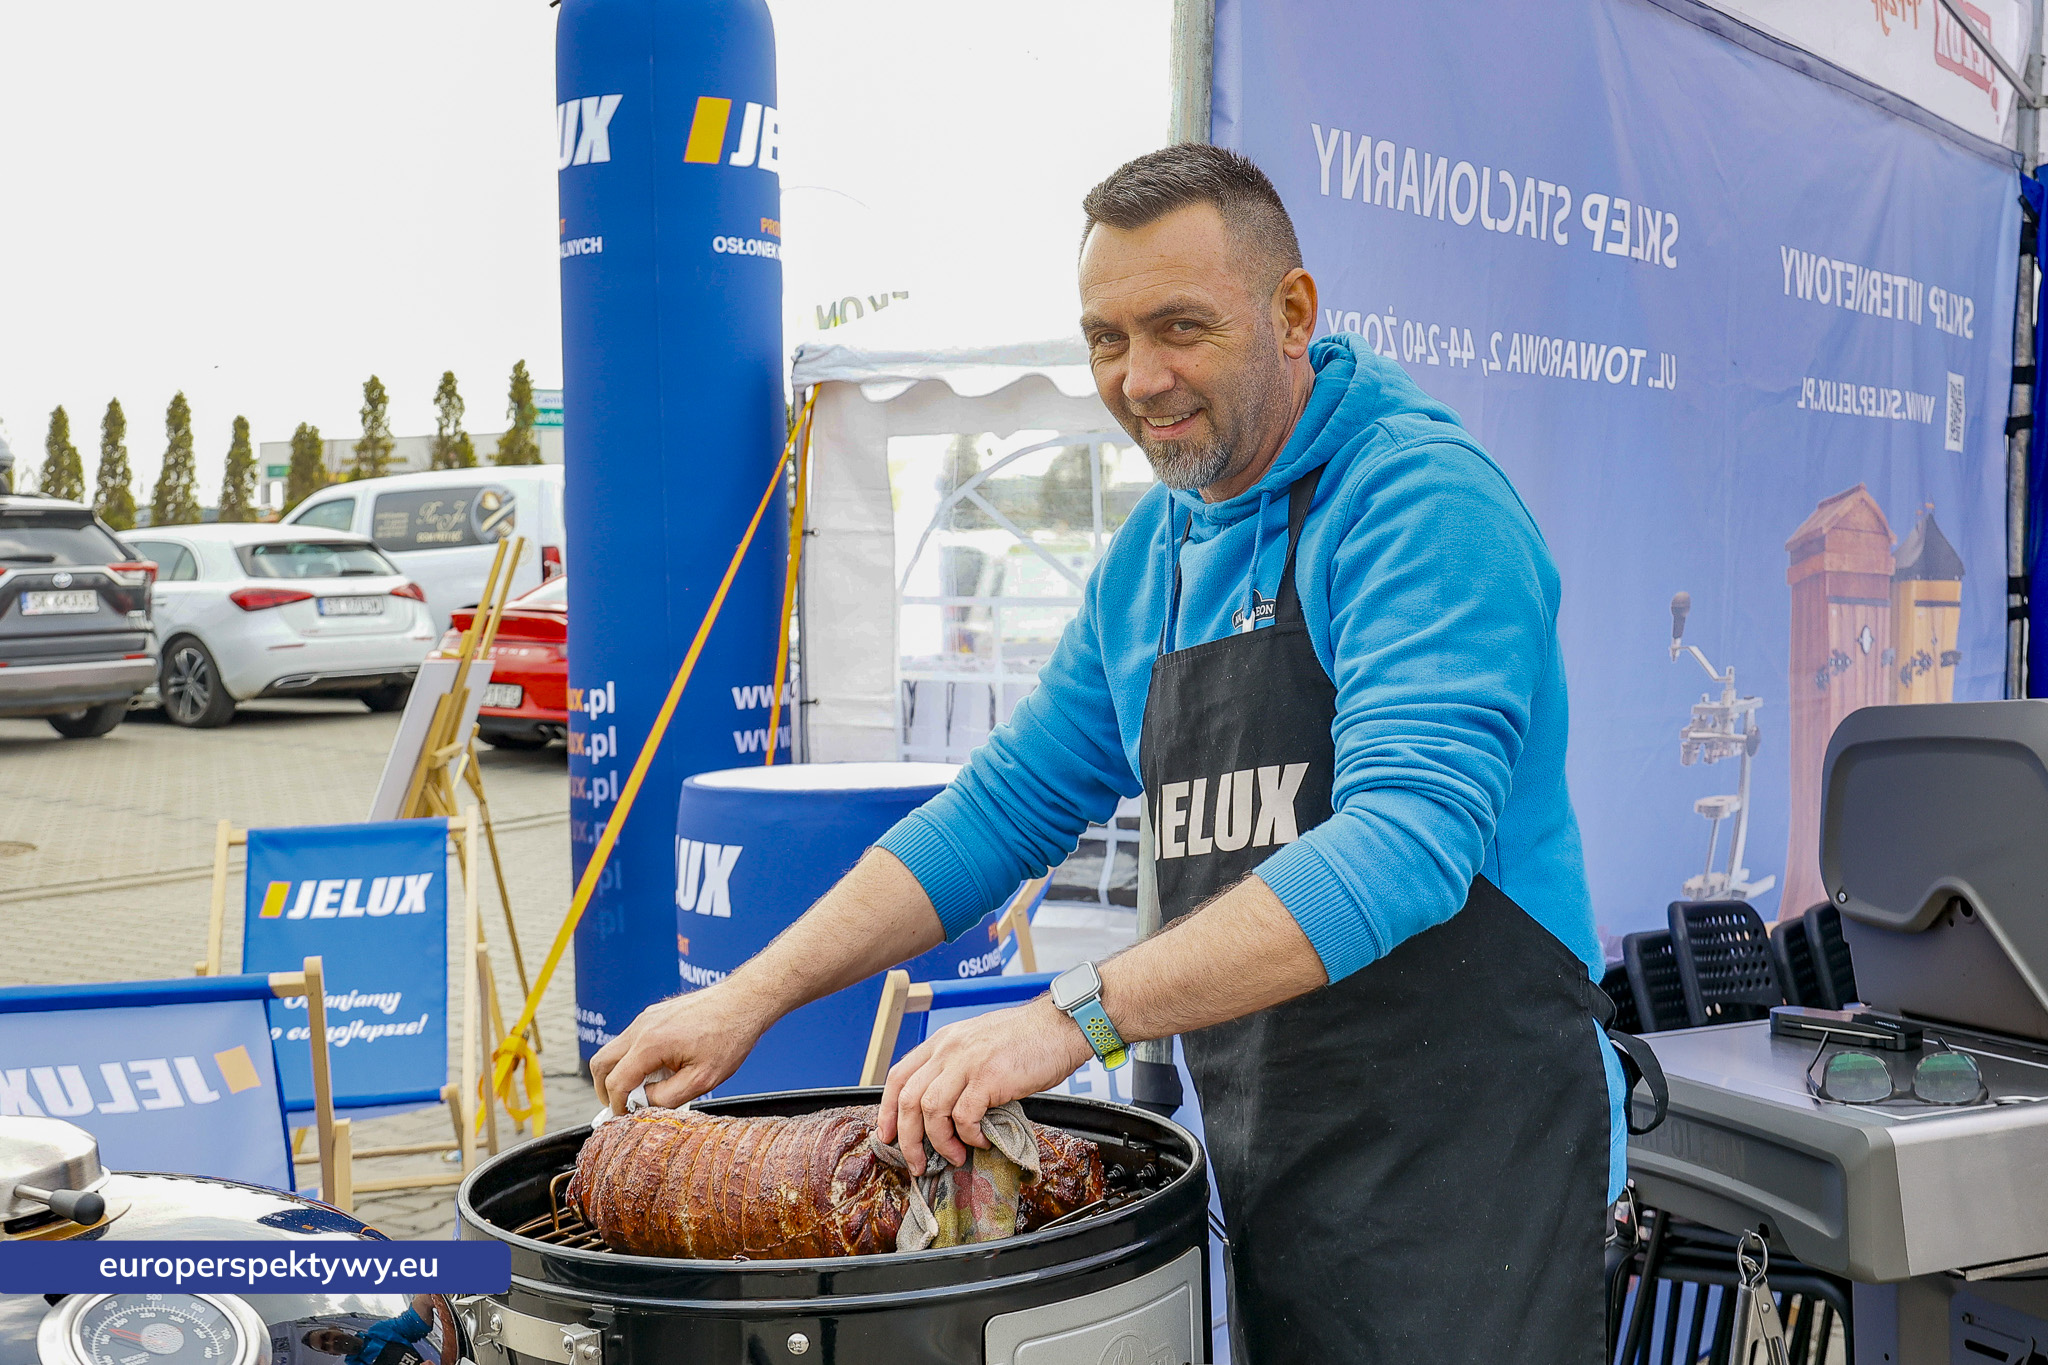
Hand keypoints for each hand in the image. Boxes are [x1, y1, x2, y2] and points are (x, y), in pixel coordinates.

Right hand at [590, 983, 771, 1112]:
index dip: (618, 1107)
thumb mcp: (702, 1080)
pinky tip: (657, 1071)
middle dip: (605, 1090)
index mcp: (650, 1044)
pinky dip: (632, 1059)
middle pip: (600, 1063)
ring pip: (613, 1050)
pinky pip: (630, 1040)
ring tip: (644, 1091)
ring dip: (619, 1073)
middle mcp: (641, 1027)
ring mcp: (646, 1018)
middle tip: (621, 1107)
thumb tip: (643, 1104)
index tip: (626, 1119)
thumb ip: (667, 1097)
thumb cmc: (728, 1037)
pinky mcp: (653, 1015)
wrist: (744, 1002)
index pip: (616, 1082)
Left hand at [877, 996, 1091, 1173]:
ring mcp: (967, 1062)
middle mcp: (949, 1049)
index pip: (898, 1075)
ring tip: (955, 1154)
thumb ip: (957, 1067)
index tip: (887, 1135)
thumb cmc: (1026, 1039)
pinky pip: (965, 1116)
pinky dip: (969, 1136)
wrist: (1060, 1026)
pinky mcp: (989, 1078)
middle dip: (907, 1138)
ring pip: (931, 1110)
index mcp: (943, 1041)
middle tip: (917, 1162)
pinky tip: (982, 1140)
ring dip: (939, 1141)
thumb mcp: (978, 1042)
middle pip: (908, 1098)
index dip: (886, 1110)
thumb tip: (944, 1108)